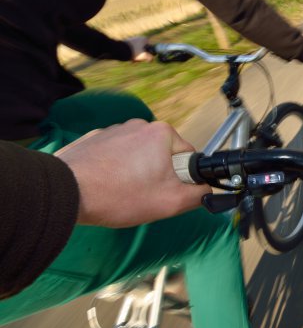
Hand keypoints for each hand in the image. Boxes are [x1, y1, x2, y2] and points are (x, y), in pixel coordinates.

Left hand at [55, 120, 210, 226]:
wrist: (67, 193)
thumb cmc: (119, 195)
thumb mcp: (171, 202)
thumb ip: (199, 195)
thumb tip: (209, 191)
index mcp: (161, 133)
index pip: (188, 156)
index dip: (182, 179)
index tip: (167, 192)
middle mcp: (138, 125)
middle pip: (163, 154)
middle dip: (158, 175)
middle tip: (144, 196)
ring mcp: (113, 130)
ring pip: (138, 155)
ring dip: (136, 172)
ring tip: (122, 193)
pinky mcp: (93, 140)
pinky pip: (115, 155)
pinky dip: (114, 169)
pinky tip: (106, 186)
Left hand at [125, 36, 152, 61]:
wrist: (120, 50)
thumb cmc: (134, 52)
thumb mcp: (145, 56)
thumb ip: (151, 57)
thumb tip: (151, 59)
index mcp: (144, 39)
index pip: (150, 48)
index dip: (149, 54)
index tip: (145, 59)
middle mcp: (139, 38)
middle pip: (144, 50)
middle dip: (142, 56)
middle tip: (138, 60)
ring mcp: (133, 40)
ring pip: (138, 50)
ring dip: (137, 56)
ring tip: (133, 60)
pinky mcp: (127, 43)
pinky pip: (133, 50)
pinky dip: (132, 54)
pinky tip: (130, 58)